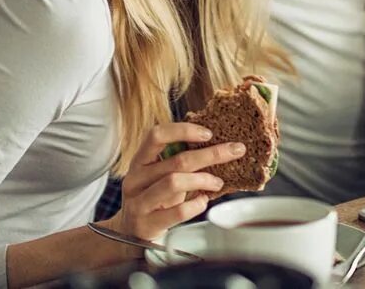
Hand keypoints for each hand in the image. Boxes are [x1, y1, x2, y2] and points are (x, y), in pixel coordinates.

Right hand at [106, 123, 246, 241]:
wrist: (130, 233)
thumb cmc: (153, 199)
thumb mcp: (160, 176)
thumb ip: (178, 161)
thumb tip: (215, 145)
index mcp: (139, 161)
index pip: (156, 136)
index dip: (182, 131)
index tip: (208, 133)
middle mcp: (136, 179)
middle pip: (176, 160)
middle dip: (211, 154)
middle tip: (234, 151)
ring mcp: (139, 202)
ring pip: (174, 182)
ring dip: (203, 180)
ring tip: (217, 182)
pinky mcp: (148, 223)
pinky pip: (177, 212)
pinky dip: (196, 205)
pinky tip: (203, 201)